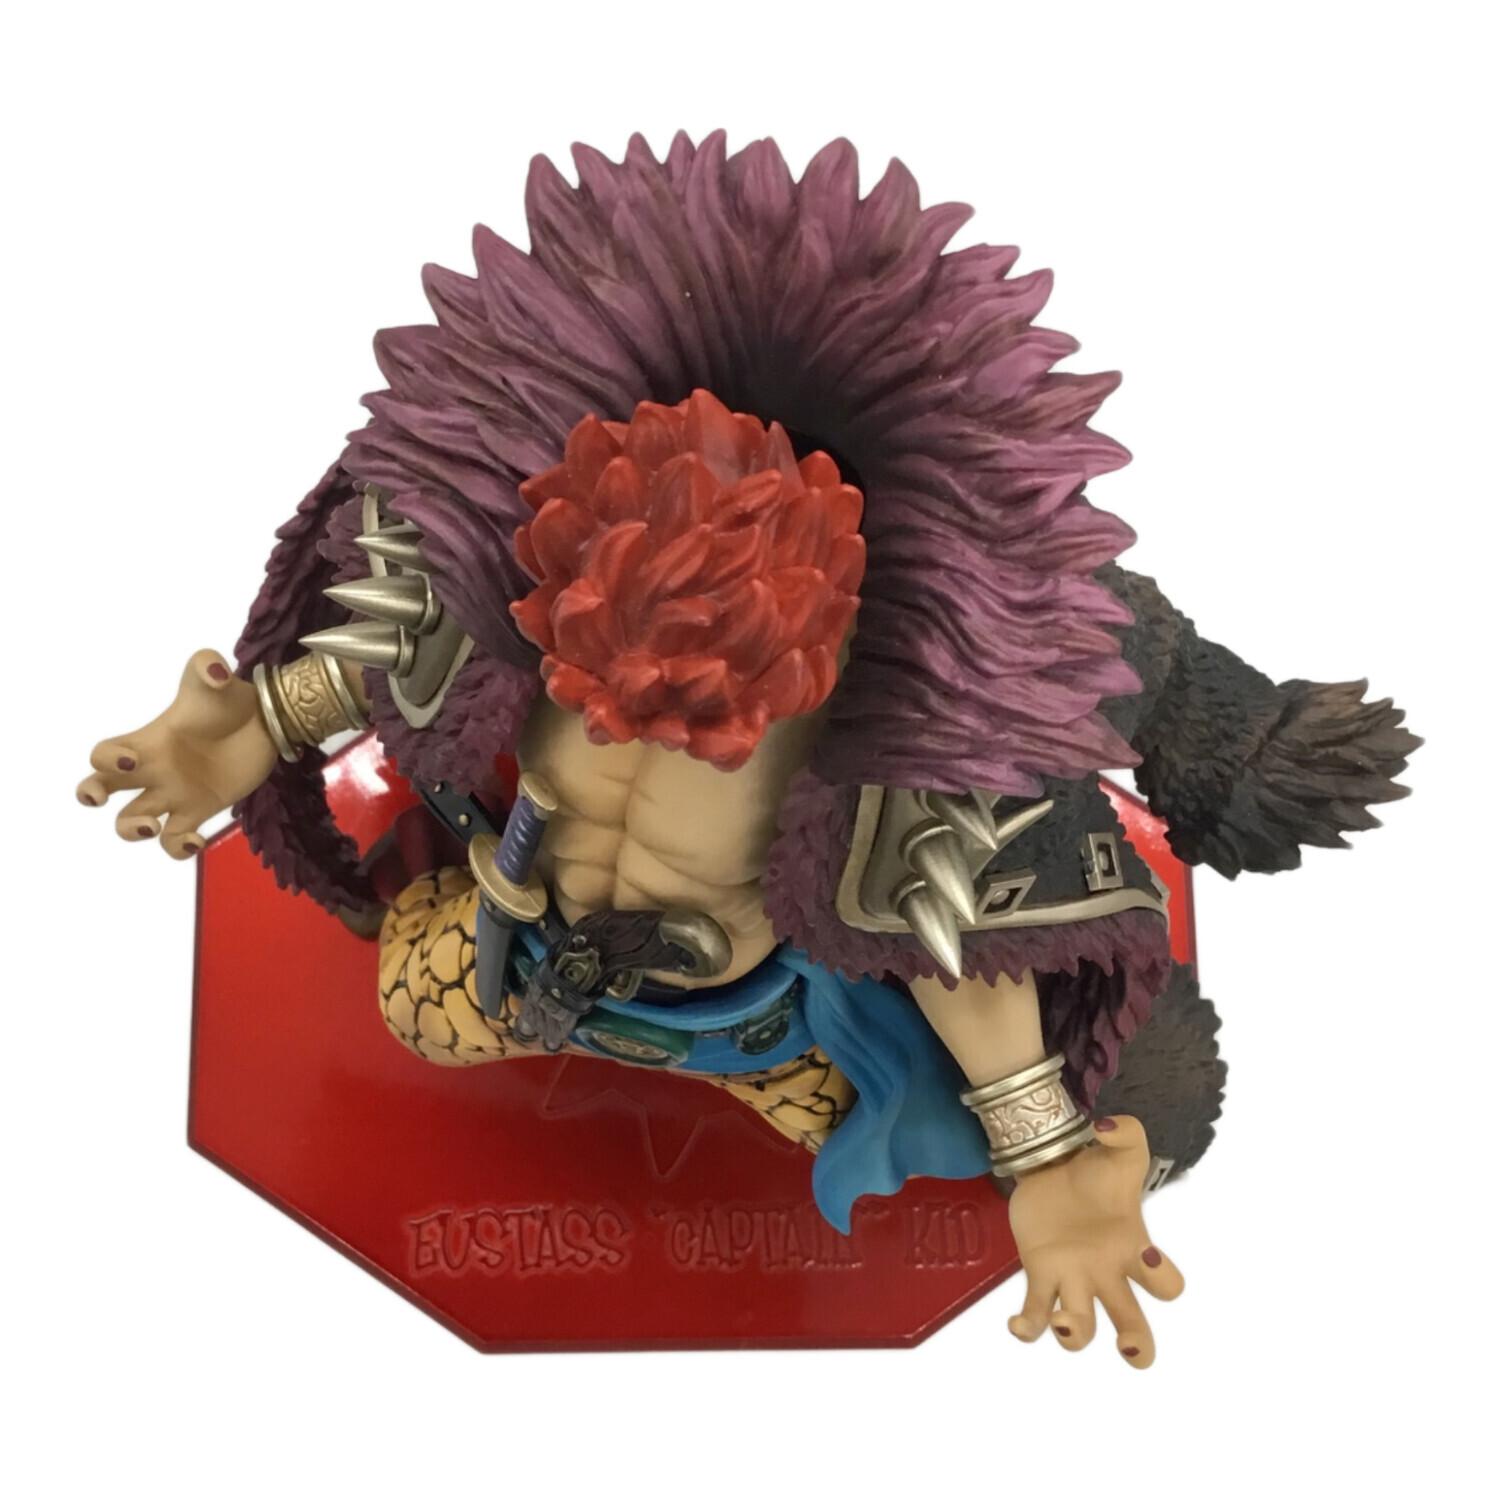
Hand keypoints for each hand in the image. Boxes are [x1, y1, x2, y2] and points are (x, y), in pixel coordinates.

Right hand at [76, 649, 279, 858]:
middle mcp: (153, 770)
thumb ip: (207, 665)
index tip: (129, 764)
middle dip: (91, 794)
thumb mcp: (215, 678)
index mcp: (148, 742)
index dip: (105, 762)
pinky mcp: (200, 810)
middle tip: (101, 800)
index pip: (105, 755)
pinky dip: (178, 847)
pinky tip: (196, 841)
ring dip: (131, 830)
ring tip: (152, 828)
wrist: (267, 722)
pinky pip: (176, 840)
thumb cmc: (231, 700)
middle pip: (102, 787)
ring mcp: (174, 794)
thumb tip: (213, 670)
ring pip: (132, 822)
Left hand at [1006, 1115, 1183, 1367]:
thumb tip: (1107, 1126)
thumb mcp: (1120, 1145)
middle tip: (1128, 1349)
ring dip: (1075, 1333)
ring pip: (1081, 1326)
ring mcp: (1073, 1278)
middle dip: (1136, 1344)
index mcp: (1134, 1249)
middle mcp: (1107, 1273)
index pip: (1166, 1282)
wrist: (1052, 1163)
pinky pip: (1036, 1313)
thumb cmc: (1096, 1168)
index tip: (1149, 1259)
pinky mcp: (1040, 1274)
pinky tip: (1017, 1324)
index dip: (1164, 1280)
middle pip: (1132, 1322)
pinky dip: (1028, 1327)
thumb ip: (1125, 1132)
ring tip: (1061, 1320)